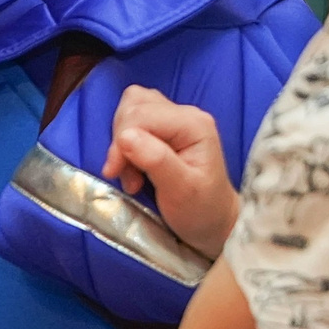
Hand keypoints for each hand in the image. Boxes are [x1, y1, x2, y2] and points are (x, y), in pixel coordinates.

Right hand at [103, 84, 238, 259]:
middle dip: (121, 142)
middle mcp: (185, 114)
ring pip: (131, 108)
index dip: (121, 141)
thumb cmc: (201, 210)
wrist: (213, 222)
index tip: (115, 172)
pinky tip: (134, 165)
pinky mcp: (164, 127)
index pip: (141, 114)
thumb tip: (125, 136)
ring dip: (121, 140)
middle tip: (129, 176)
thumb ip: (156, 160)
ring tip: (132, 172)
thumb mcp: (181, 191)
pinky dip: (125, 141)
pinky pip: (133, 120)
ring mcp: (175, 119)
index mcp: (193, 124)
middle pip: (133, 106)